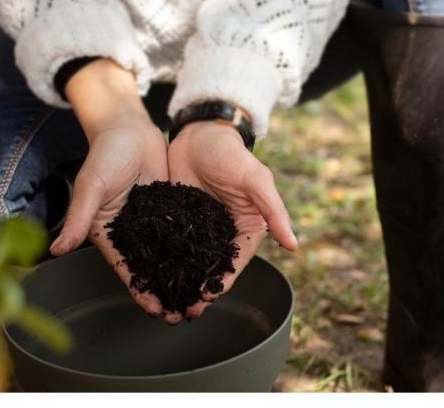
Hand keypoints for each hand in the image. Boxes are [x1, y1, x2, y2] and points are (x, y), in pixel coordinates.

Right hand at [48, 59, 176, 322]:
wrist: (128, 126)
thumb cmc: (104, 153)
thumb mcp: (91, 185)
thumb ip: (78, 217)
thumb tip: (55, 249)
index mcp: (108, 232)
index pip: (126, 268)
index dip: (140, 290)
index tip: (156, 311)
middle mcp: (131, 231)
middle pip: (149, 267)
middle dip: (165, 290)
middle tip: (184, 313)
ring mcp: (152, 221)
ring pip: (168, 254)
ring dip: (182, 274)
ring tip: (200, 296)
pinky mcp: (169, 207)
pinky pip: (182, 232)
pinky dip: (194, 248)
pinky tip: (210, 262)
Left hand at [167, 120, 297, 321]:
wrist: (200, 131)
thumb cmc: (232, 154)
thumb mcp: (255, 180)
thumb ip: (273, 211)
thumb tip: (294, 246)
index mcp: (247, 228)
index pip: (234, 263)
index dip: (221, 284)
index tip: (205, 301)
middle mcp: (224, 233)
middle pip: (211, 268)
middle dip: (197, 291)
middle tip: (181, 312)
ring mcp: (200, 228)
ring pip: (190, 261)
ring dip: (179, 281)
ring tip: (163, 302)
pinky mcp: (179, 219)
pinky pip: (171, 244)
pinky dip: (162, 260)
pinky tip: (149, 275)